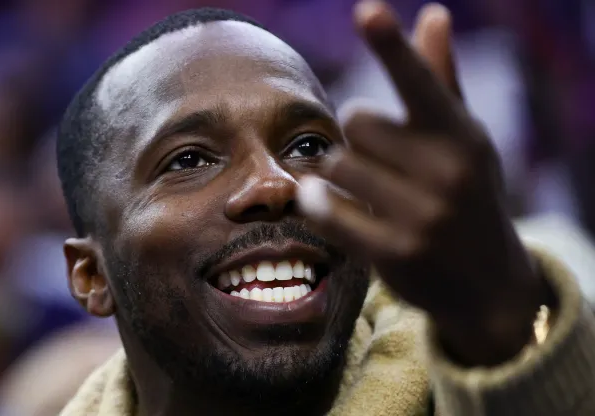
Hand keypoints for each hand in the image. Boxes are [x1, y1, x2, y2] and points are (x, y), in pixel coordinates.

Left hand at [298, 1, 548, 365]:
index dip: (391, 46)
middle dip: (355, 136)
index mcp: (461, 134)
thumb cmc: (467, 194)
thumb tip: (432, 12)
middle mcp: (448, 172)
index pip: (419, 81)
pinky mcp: (396, 253)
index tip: (368, 10)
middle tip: (373, 155)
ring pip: (337, 166)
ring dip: (336, 174)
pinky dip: (318, 204)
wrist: (489, 283)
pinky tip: (323, 202)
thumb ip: (439, 78)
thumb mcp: (462, 137)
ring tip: (361, 187)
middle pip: (356, 121)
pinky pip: (329, 212)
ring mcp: (424, 216)